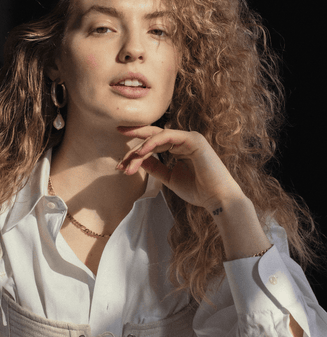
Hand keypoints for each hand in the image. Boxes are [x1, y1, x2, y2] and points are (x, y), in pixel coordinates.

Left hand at [116, 126, 244, 211]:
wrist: (218, 199)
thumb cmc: (198, 190)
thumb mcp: (169, 178)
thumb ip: (155, 167)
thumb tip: (137, 159)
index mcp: (178, 147)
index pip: (153, 144)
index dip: (136, 151)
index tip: (121, 163)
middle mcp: (183, 139)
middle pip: (153, 137)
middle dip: (134, 138)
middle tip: (118, 138)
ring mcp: (189, 138)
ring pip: (157, 137)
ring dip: (141, 149)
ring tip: (128, 162)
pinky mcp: (193, 139)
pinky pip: (168, 137)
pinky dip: (153, 143)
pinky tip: (141, 152)